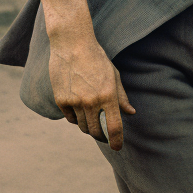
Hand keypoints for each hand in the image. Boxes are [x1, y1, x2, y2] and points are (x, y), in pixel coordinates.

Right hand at [41, 0, 134, 150]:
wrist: (72, 45)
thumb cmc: (97, 59)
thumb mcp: (114, 76)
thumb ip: (121, 97)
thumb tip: (130, 113)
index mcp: (108, 95)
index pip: (113, 127)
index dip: (116, 141)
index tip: (117, 148)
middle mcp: (91, 101)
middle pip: (96, 132)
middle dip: (101, 136)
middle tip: (104, 134)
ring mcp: (75, 102)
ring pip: (82, 126)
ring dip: (88, 126)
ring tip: (92, 117)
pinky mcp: (61, 100)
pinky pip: (70, 118)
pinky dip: (76, 118)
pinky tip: (79, 108)